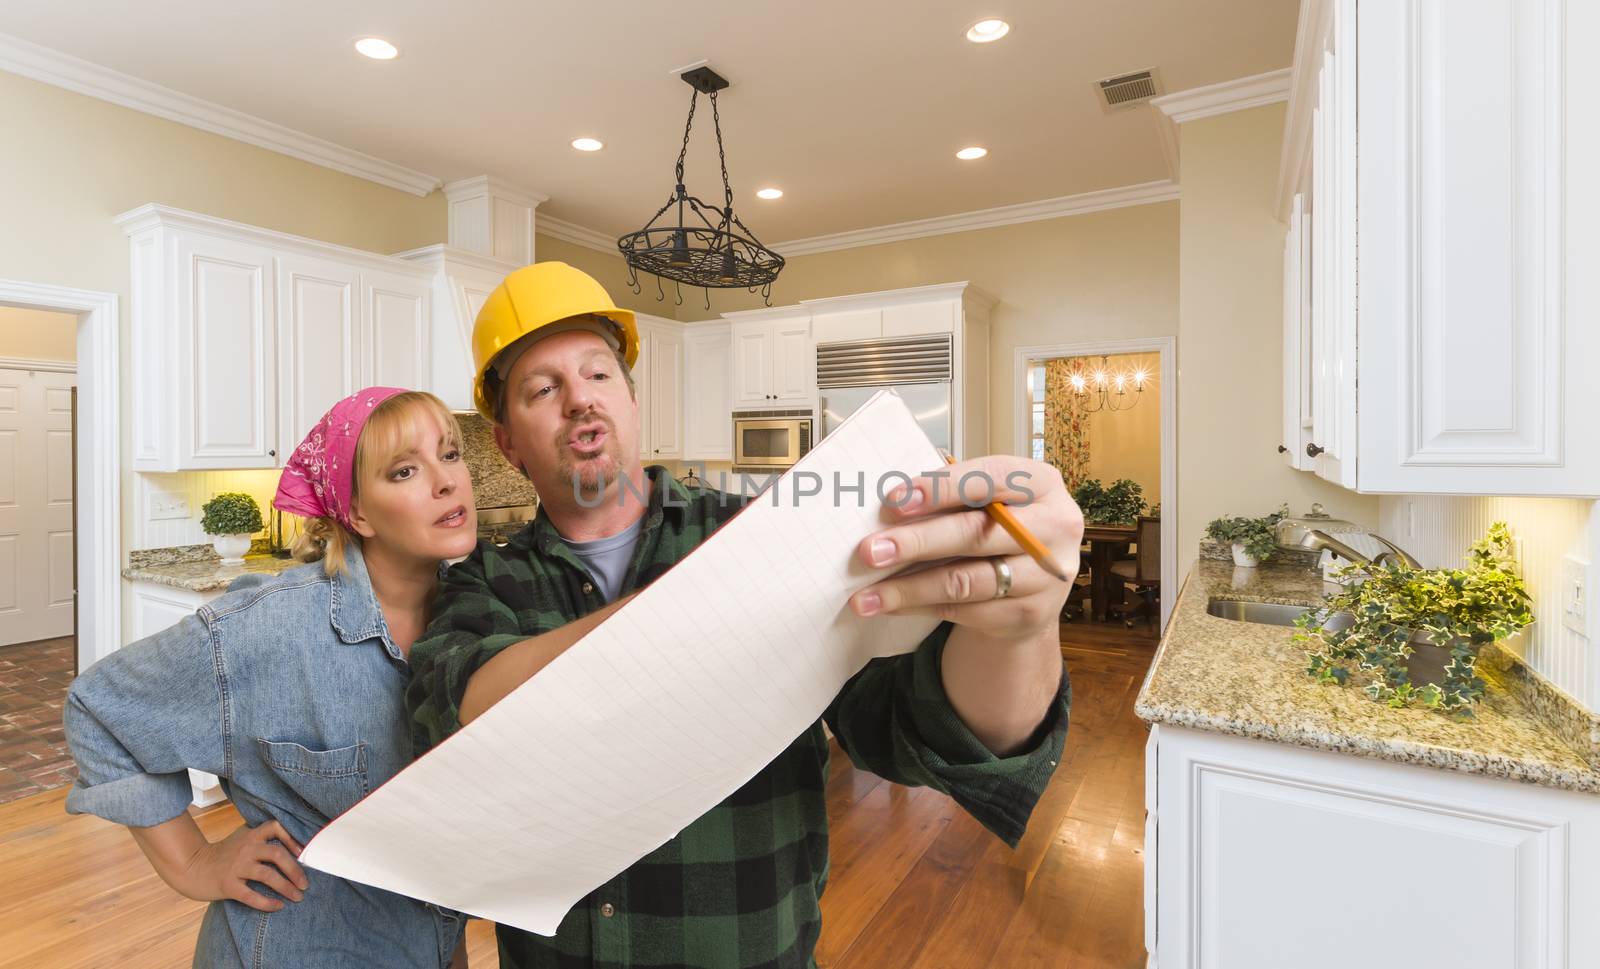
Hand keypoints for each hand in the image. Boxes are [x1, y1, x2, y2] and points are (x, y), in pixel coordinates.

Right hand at [175, 820, 308, 911]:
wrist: (191, 867)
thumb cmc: (222, 855)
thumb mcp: (241, 840)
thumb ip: (260, 841)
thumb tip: (292, 850)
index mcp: (250, 835)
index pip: (275, 827)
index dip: (292, 837)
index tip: (302, 852)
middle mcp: (245, 849)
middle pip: (277, 854)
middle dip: (295, 870)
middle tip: (305, 884)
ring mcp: (236, 867)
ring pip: (268, 875)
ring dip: (286, 887)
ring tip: (297, 897)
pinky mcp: (228, 885)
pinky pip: (251, 896)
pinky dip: (267, 903)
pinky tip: (278, 907)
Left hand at [849, 455, 1082, 641]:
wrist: (1032, 585)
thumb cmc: (998, 527)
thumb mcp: (988, 501)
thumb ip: (952, 496)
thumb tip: (889, 506)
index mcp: (1043, 484)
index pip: (991, 478)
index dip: (941, 489)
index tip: (893, 501)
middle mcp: (1056, 528)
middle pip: (977, 534)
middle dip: (917, 542)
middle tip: (870, 550)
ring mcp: (1046, 576)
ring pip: (966, 581)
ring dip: (909, 587)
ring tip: (866, 594)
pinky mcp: (1030, 615)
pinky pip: (965, 611)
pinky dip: (920, 607)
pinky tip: (889, 605)